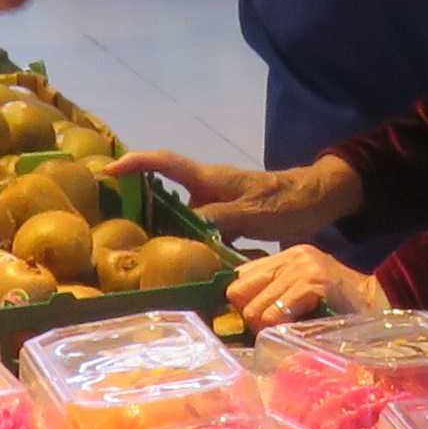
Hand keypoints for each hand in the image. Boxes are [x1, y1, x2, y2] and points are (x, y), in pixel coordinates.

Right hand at [112, 150, 364, 246]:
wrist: (319, 200)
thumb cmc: (286, 201)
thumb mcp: (251, 212)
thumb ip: (218, 219)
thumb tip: (183, 231)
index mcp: (210, 180)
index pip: (165, 163)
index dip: (135, 165)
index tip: (108, 172)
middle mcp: (209, 189)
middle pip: (166, 189)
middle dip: (139, 201)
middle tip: (113, 223)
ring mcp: (219, 205)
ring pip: (183, 214)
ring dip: (165, 227)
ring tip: (141, 250)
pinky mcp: (231, 220)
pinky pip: (202, 230)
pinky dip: (190, 242)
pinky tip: (184, 264)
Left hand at [231, 243, 386, 324]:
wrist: (380, 302)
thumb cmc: (342, 306)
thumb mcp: (303, 290)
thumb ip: (274, 293)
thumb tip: (238, 314)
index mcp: (284, 257)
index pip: (237, 277)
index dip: (239, 303)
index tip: (252, 321)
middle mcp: (290, 257)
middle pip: (237, 292)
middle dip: (250, 318)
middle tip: (271, 330)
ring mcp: (302, 268)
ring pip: (253, 309)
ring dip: (265, 329)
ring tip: (287, 332)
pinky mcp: (313, 283)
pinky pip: (274, 315)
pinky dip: (280, 330)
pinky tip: (298, 331)